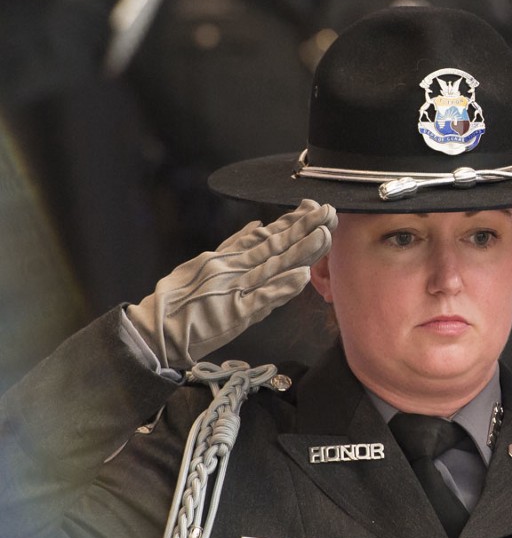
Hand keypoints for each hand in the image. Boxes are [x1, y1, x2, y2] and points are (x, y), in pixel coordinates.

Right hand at [125, 200, 335, 369]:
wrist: (155, 331)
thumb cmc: (178, 301)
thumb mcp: (203, 265)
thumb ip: (233, 245)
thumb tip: (258, 225)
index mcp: (228, 258)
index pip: (266, 235)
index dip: (291, 222)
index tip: (313, 207)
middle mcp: (233, 269)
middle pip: (275, 245)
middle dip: (304, 228)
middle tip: (330, 212)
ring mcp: (235, 289)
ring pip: (274, 265)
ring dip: (301, 251)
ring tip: (324, 235)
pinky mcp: (235, 314)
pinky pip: (263, 298)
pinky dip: (282, 287)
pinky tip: (302, 276)